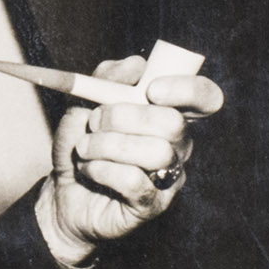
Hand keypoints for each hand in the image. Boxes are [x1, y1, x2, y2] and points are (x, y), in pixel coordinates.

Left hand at [35, 55, 223, 268]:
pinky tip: (89, 170)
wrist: (62, 190)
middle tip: (94, 121)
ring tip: (85, 149)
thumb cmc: (81, 142)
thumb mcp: (85, 101)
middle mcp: (177, 144)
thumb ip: (108, 77)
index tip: (152, 90)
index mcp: (169, 113)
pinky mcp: (152, 204)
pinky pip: (135, 181)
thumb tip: (137, 64)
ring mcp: (169, 176)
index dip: (188, 89)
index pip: (205, 98)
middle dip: (124, 116)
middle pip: (173, 123)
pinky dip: (102, 170)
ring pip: (156, 152)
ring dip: (108, 145)